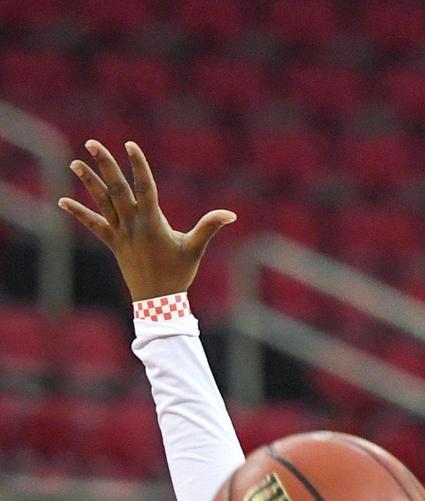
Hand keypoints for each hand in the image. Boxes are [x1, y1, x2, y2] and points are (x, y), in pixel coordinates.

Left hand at [58, 139, 234, 301]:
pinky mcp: (114, 242)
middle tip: (92, 144)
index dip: (137, 165)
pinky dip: (79, 213)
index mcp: (152, 222)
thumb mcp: (195, 249)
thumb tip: (230, 214)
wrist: (158, 301)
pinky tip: (62, 201)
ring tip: (75, 163)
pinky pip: (93, 225)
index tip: (130, 145)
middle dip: (104, 165)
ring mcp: (121, 233)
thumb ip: (209, 227)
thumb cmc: (178, 274)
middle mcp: (133, 224)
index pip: (144, 187)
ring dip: (88, 182)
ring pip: (102, 202)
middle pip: (116, 188)